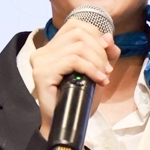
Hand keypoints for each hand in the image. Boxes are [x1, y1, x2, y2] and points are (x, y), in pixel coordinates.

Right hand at [31, 19, 119, 138]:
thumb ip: (104, 53)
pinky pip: (73, 61)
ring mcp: (40, 61)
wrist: (66, 123)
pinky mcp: (42, 73)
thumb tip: (108, 37)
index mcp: (52, 47)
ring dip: (97, 61)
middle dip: (99, 50)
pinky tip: (99, 79)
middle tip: (106, 69)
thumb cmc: (79, 99)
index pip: (75, 25)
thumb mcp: (97, 70)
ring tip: (103, 76)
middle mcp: (43, 51)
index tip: (107, 51)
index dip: (95, 34)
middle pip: (78, 33)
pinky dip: (91, 68)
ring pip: (77, 46)